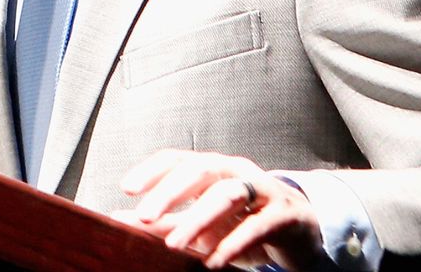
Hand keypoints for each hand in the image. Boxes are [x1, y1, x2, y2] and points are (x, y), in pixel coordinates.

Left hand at [112, 149, 322, 269]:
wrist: (299, 233)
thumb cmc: (243, 223)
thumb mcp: (202, 224)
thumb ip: (166, 221)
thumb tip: (121, 220)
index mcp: (213, 169)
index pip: (178, 159)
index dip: (152, 171)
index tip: (127, 189)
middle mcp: (236, 171)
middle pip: (200, 170)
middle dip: (170, 193)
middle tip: (145, 217)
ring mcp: (262, 189)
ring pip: (227, 194)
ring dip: (198, 219)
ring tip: (174, 244)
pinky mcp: (283, 214)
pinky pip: (256, 225)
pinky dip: (233, 244)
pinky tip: (213, 262)